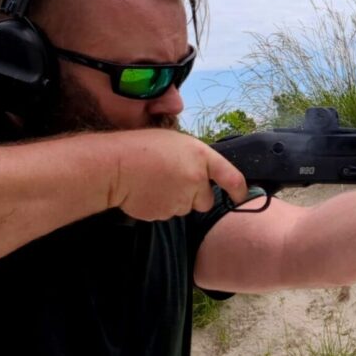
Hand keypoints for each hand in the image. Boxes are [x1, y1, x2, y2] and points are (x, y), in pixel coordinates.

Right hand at [101, 130, 248, 220]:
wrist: (115, 167)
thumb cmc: (142, 147)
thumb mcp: (176, 142)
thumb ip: (196, 159)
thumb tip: (203, 174)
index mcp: (201, 157)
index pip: (231, 178)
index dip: (239, 190)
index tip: (241, 197)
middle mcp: (196, 180)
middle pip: (207, 200)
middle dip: (196, 196)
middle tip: (176, 182)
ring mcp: (181, 200)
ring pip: (185, 208)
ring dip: (176, 200)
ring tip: (155, 183)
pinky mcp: (164, 214)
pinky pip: (168, 213)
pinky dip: (160, 206)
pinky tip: (147, 192)